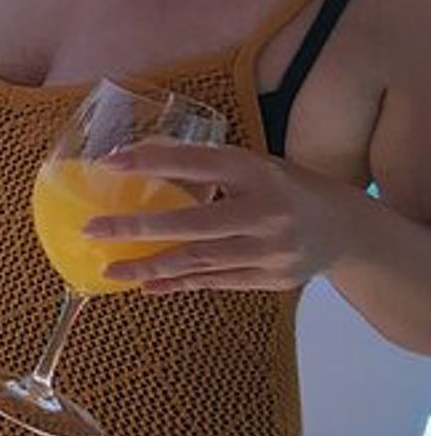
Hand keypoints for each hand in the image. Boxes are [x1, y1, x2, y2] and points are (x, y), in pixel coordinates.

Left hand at [87, 143, 356, 292]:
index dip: (152, 162)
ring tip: (109, 268)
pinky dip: (178, 284)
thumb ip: (204, 163)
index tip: (109, 163)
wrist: (345, 229)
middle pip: (193, 224)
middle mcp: (266, 212)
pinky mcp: (271, 279)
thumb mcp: (251, 164)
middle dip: (137, 228)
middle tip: (92, 228)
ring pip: (199, 261)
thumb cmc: (283, 187)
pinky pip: (215, 283)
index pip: (197, 164)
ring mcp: (270, 251)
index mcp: (257, 172)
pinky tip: (146, 285)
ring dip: (149, 266)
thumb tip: (136, 154)